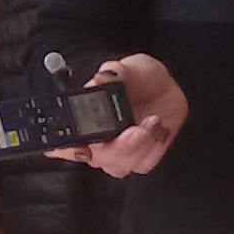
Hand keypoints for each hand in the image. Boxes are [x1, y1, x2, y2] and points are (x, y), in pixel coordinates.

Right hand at [59, 53, 185, 175]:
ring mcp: (119, 152)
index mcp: (86, 117)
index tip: (84, 147)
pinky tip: (158, 129)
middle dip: (118, 147)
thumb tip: (101, 78)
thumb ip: (116, 72)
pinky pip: (142, 164)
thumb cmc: (143, 78)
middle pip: (96, 158)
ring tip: (153, 121)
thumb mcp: (131, 68)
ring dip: (138, 146)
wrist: (167, 89)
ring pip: (119, 165)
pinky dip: (153, 148)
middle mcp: (98, 139)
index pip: (66, 141)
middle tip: (136, 129)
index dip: (67, 150)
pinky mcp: (140, 158)